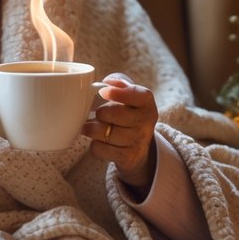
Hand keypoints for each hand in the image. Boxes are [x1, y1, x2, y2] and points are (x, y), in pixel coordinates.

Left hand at [85, 73, 157, 187]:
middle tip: (99, 114)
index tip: (103, 91)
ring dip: (92, 129)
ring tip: (93, 127)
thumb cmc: (127, 114)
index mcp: (146, 102)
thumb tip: (107, 82)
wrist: (138, 147)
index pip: (136, 95)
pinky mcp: (127, 157)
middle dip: (100, 113)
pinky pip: (99, 148)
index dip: (118, 93)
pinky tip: (100, 141)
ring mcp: (138, 141)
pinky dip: (95, 145)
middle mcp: (146, 122)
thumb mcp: (128, 96)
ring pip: (103, 132)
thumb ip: (118, 84)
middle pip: (113, 113)